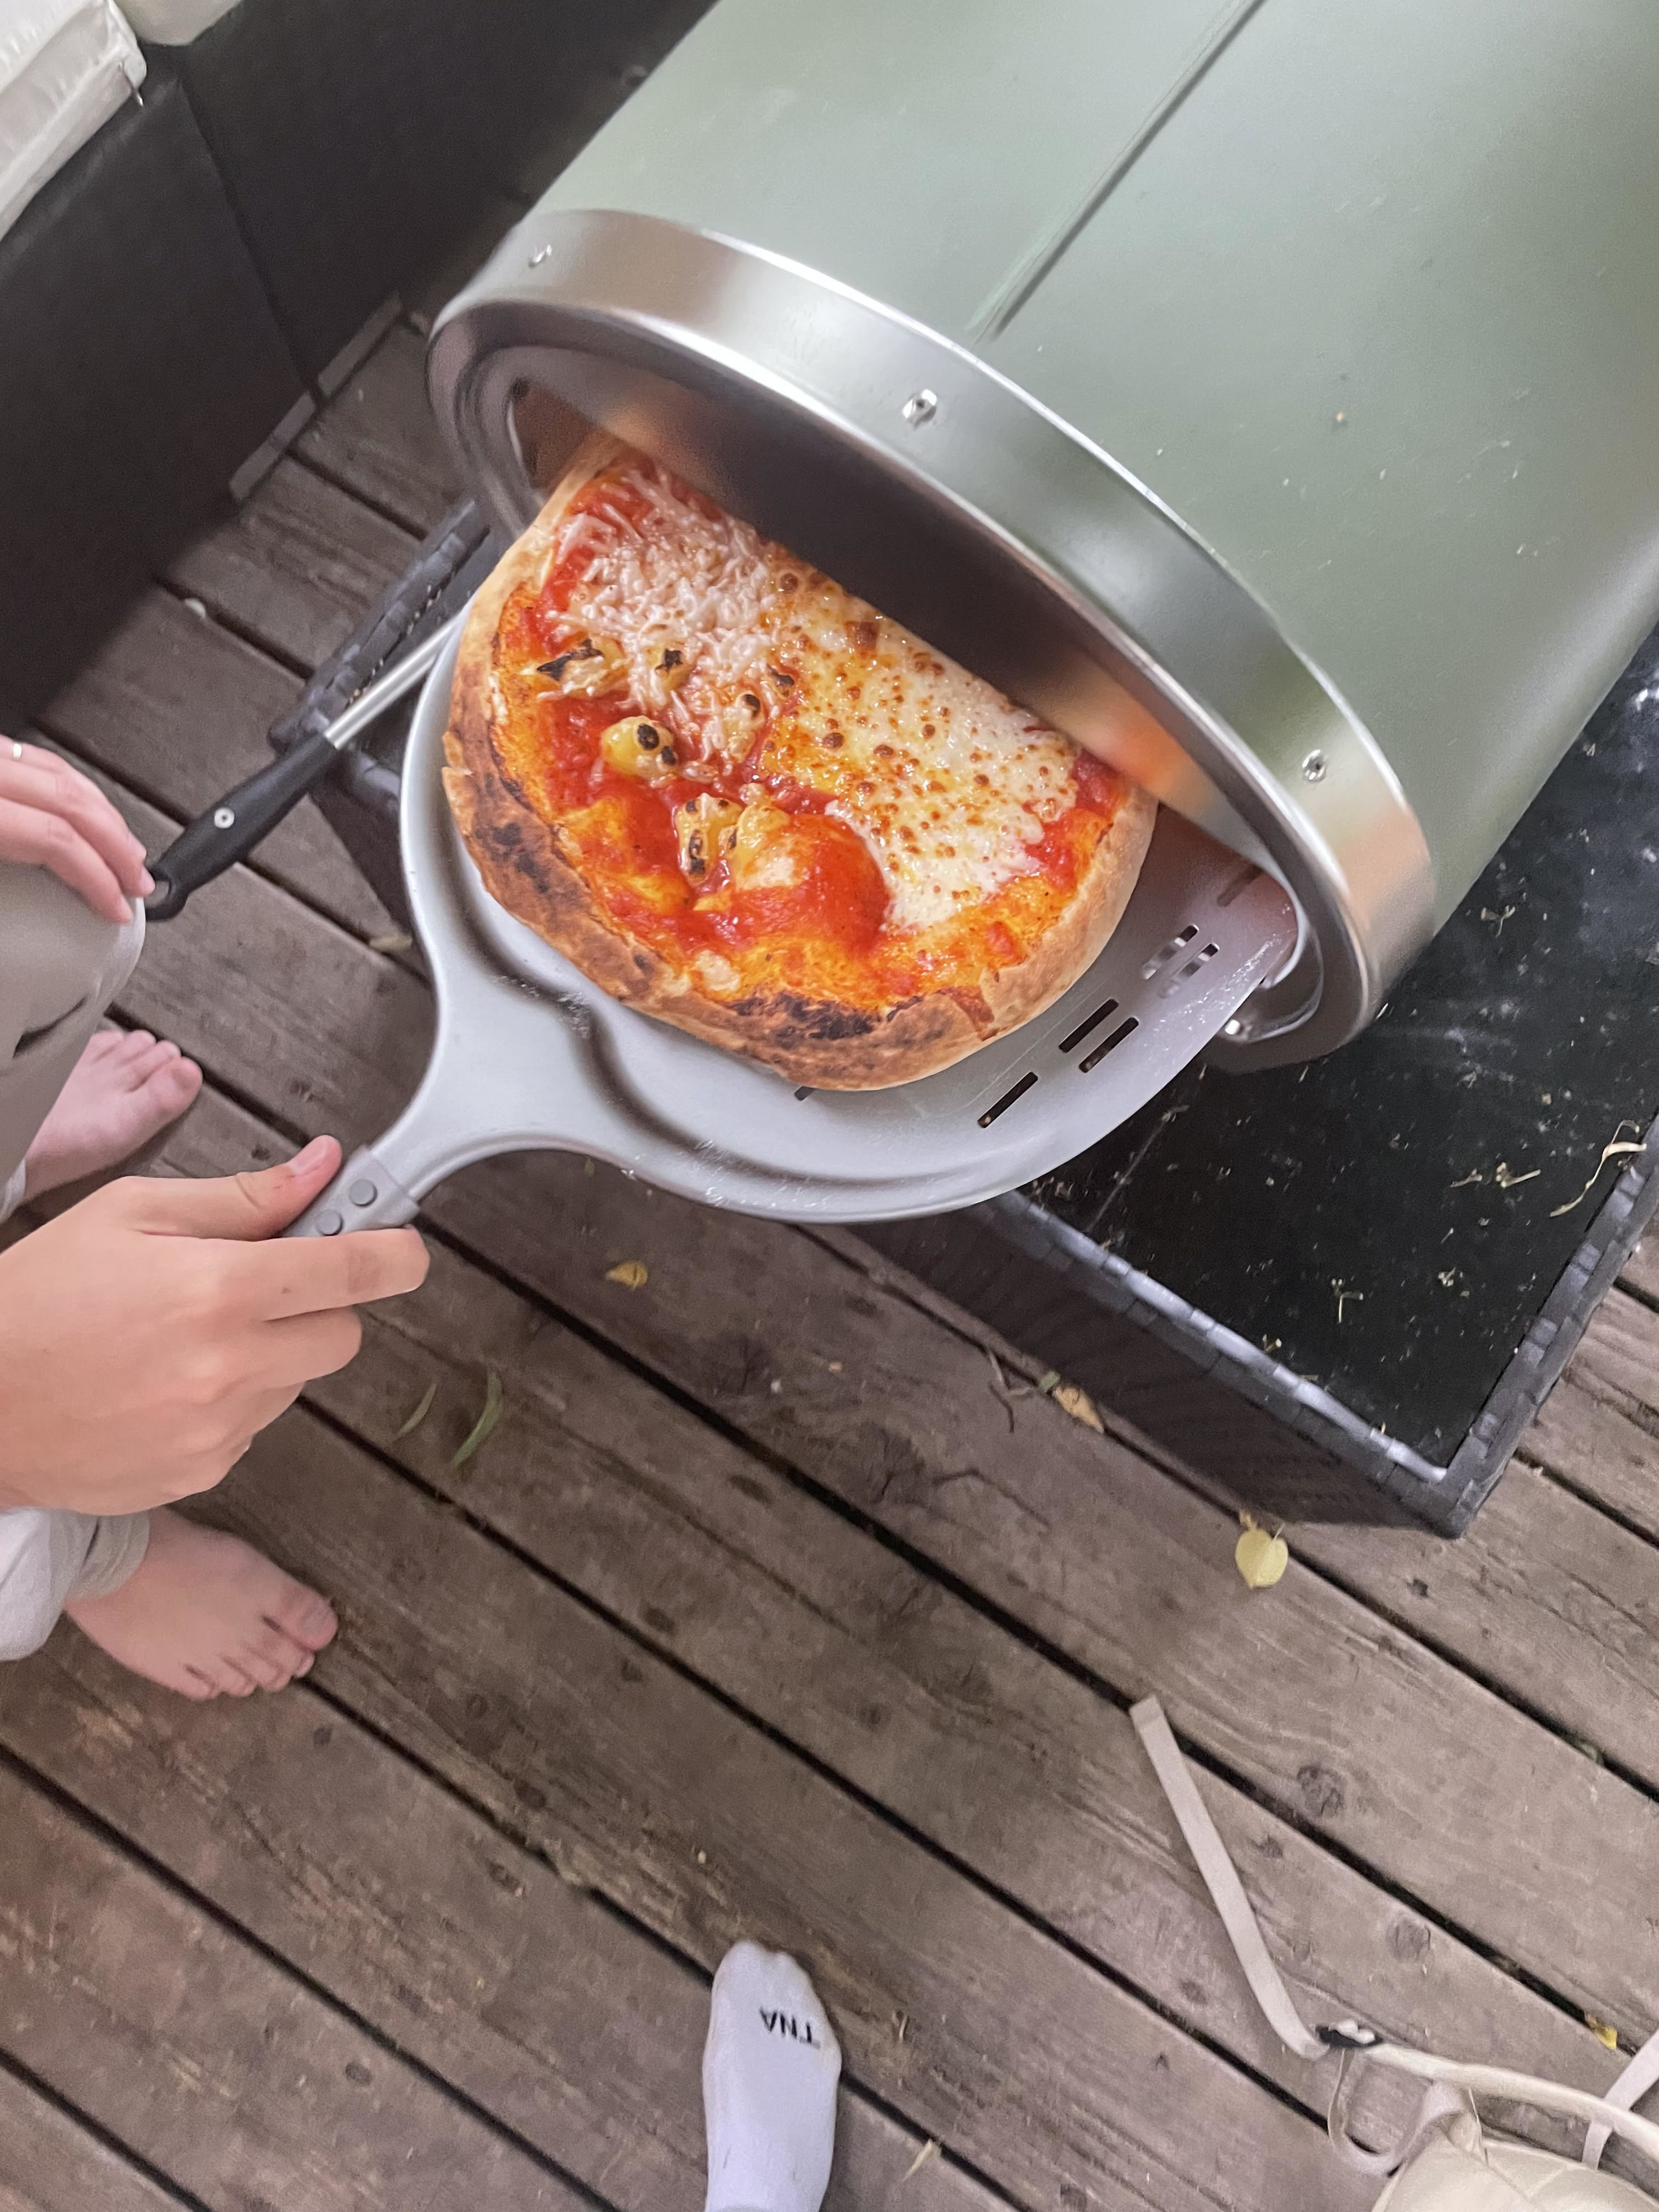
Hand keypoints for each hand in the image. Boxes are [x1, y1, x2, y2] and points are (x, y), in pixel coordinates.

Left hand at [0, 738, 152, 923]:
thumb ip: (9, 898)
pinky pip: (41, 760)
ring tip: (125, 850)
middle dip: (117, 846)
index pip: (57, 839)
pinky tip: (85, 809)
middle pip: (72, 801)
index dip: (98, 878)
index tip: (115, 907)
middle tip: (137, 880)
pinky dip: (75, 787)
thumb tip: (38, 933)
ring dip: (104, 814)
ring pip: (64, 773)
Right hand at [0, 1137, 426, 1513]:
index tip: (403, 1248)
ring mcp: (219, 1428)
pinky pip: (254, 1426)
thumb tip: (321, 1169)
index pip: (354, 1271)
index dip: (395, 1253)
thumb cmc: (40, 1299)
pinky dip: (232, 1401)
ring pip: (299, 1382)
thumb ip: (241, 1198)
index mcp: (218, 1289)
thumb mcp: (131, 1214)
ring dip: (270, 1354)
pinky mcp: (203, 1471)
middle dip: (319, 1305)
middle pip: (343, 1334)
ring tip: (187, 1336)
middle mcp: (230, 1366)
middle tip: (260, 1287)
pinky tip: (167, 1383)